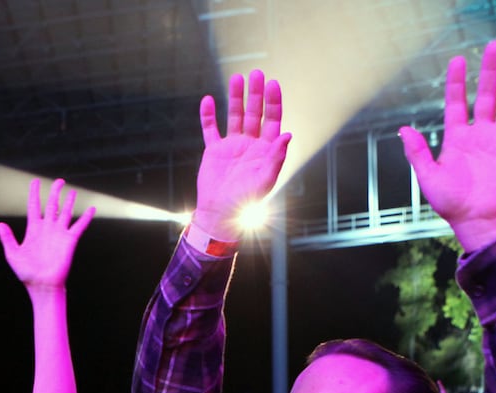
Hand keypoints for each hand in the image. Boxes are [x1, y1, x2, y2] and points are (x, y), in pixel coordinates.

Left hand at [0, 178, 94, 288]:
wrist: (42, 286)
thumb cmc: (26, 273)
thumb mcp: (13, 254)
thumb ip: (8, 238)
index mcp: (33, 229)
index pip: (34, 206)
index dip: (34, 193)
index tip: (35, 181)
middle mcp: (47, 229)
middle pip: (52, 205)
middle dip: (55, 192)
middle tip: (60, 181)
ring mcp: (59, 234)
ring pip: (66, 213)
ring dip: (69, 202)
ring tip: (73, 191)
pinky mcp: (70, 241)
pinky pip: (79, 226)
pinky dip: (86, 217)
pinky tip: (91, 209)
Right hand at [193, 70, 291, 239]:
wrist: (220, 215)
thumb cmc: (246, 202)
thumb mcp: (265, 180)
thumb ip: (276, 157)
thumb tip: (287, 134)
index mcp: (266, 149)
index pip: (272, 119)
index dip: (273, 101)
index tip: (273, 83)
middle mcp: (250, 144)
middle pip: (254, 113)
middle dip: (255, 94)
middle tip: (256, 73)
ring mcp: (231, 145)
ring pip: (234, 116)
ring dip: (235, 98)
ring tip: (236, 78)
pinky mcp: (213, 151)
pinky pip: (210, 129)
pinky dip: (208, 115)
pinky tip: (208, 100)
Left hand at [399, 41, 495, 251]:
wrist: (478, 220)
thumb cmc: (451, 203)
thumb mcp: (428, 177)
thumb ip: (417, 152)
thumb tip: (403, 129)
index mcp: (457, 138)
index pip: (456, 103)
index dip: (456, 82)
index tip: (457, 59)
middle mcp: (481, 134)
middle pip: (486, 94)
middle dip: (490, 70)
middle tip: (495, 44)